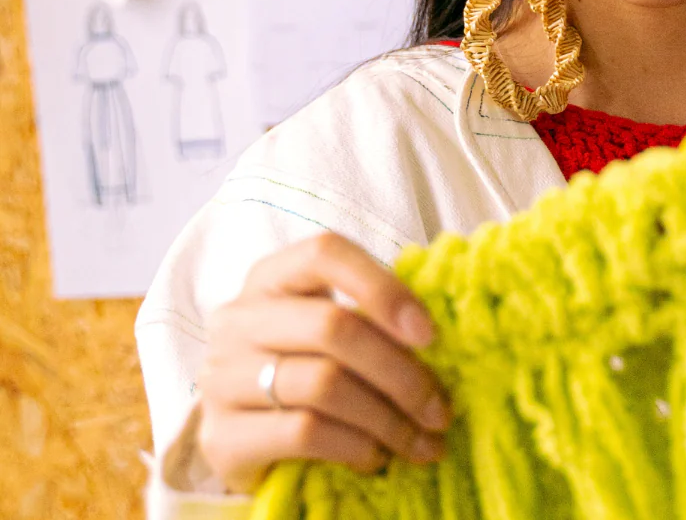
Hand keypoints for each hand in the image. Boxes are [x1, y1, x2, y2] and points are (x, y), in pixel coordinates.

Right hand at [195, 232, 450, 492]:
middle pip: (332, 327)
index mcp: (271, 279)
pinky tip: (376, 457)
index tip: (429, 334)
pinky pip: (305, 433)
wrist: (245, 441)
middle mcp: (237, 321)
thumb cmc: (304, 371)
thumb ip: (372, 319)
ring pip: (323, 384)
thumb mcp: (332, 334)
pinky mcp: (220, 436)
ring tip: (420, 440)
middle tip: (439, 409)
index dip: (383, 287)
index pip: (325, 253)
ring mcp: (220, 378)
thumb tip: (438, 334)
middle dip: (400, 372)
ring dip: (387, 418)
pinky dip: (355, 446)